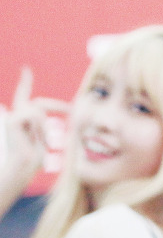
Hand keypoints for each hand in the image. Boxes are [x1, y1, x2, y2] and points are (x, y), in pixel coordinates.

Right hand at [1, 68, 68, 199]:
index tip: (26, 69)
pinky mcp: (13, 120)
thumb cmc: (37, 158)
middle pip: (39, 103)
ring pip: (40, 109)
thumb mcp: (49, 136)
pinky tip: (34, 137)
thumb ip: (54, 124)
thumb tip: (73, 112)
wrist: (24, 168)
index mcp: (23, 120)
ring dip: (45, 125)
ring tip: (41, 140)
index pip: (24, 97)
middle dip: (58, 106)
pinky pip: (35, 114)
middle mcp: (16, 116)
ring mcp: (13, 117)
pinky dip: (39, 126)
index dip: (25, 82)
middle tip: (70, 112)